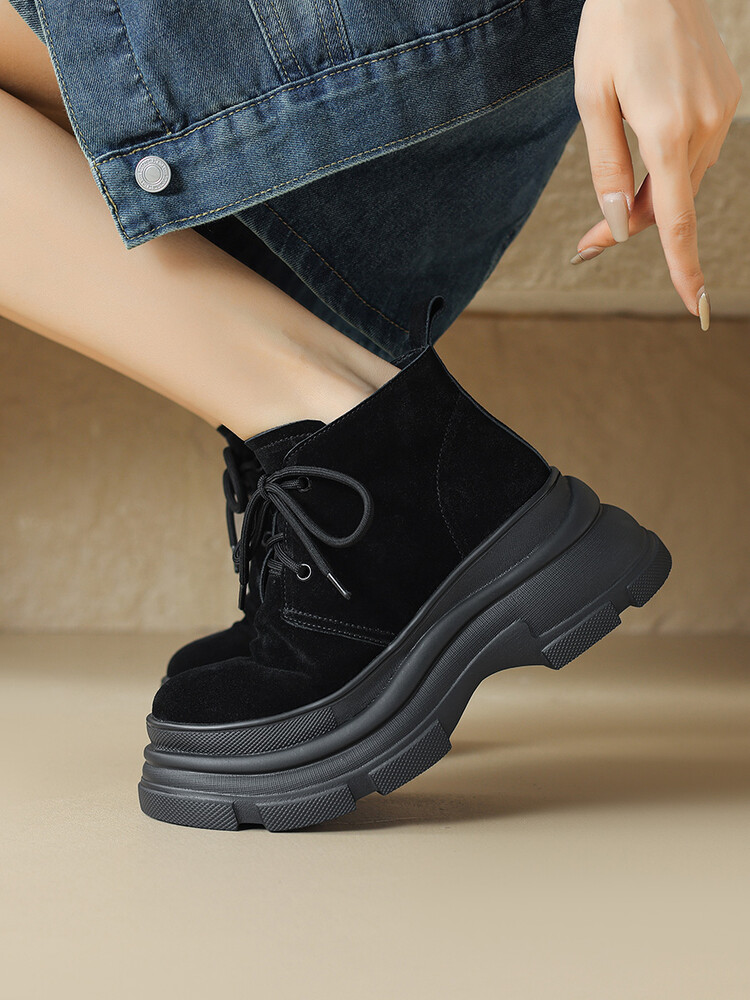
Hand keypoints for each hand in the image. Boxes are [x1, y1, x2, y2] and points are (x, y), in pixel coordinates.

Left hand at [570, 0, 741, 329]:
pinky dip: (668, 167)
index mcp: (665, 129)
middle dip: (629, 226)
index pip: (675, 219)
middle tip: (586, 244)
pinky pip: (695, 152)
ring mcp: (720, 110)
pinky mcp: (726, 98)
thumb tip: (615, 222)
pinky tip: (644, 143)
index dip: (683, 267)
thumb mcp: (590, 99)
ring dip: (649, 197)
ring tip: (612, 191)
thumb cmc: (610, 28)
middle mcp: (702, 124)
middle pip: (669, 204)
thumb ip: (606, 166)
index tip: (695, 307)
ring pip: (682, 181)